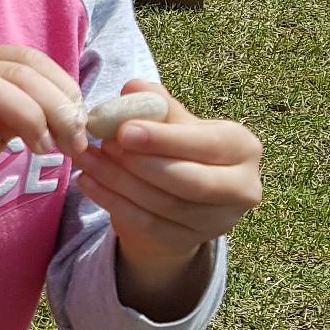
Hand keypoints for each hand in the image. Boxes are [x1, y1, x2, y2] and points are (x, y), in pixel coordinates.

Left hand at [73, 79, 261, 317]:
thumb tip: (133, 88)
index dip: (165, 138)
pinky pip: (145, 223)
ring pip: (163, 203)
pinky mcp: (189, 241)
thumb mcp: (174, 124)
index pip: (207, 143)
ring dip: (117, 180)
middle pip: (190, 181)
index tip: (124, 130)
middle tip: (103, 145)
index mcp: (243, 148)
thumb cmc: (179, 150)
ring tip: (87, 158)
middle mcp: (242, 188)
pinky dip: (112, 201)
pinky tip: (87, 181)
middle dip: (141, 163)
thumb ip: (157, 106)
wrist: (178, 201)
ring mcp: (218, 221)